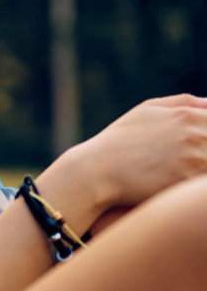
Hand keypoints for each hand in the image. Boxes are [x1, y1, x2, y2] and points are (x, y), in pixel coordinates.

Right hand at [47, 94, 206, 229]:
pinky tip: (181, 187)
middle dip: (205, 152)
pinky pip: (200, 186)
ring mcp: (194, 158)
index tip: (198, 144)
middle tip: (187, 159)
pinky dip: (195, 186)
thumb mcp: (148, 110)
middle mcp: (196, 134)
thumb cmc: (120, 140)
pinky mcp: (187, 181)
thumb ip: (185, 103)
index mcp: (188, 115)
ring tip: (183, 171)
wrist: (96, 171)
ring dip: (202, 168)